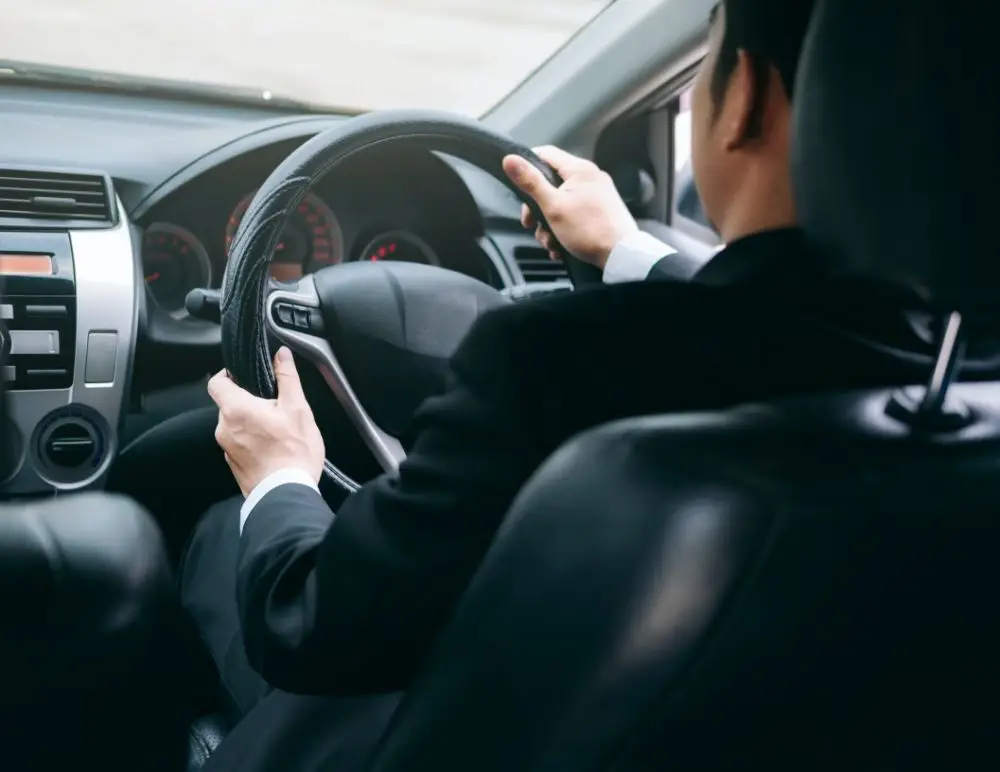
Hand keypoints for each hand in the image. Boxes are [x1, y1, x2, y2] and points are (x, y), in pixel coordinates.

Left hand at [207, 347, 324, 496]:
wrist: (286, 493)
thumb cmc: (293, 451)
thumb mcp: (298, 409)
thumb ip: (287, 378)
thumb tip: (282, 355)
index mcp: (236, 409)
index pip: (217, 382)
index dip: (228, 375)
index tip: (243, 376)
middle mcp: (224, 428)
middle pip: (229, 405)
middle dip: (248, 403)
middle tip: (273, 408)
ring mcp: (226, 449)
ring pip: (235, 426)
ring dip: (250, 424)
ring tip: (276, 431)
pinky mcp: (233, 465)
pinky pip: (239, 445)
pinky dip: (251, 443)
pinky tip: (272, 449)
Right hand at [501, 145, 637, 269]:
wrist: (621, 256)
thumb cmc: (590, 231)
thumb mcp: (552, 207)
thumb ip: (530, 182)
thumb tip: (510, 160)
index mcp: (580, 169)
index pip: (545, 154)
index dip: (527, 166)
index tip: (518, 185)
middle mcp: (591, 178)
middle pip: (550, 184)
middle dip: (537, 208)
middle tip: (531, 224)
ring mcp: (597, 196)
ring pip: (560, 204)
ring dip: (549, 225)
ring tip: (550, 242)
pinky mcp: (601, 212)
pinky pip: (574, 215)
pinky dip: (563, 230)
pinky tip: (561, 246)